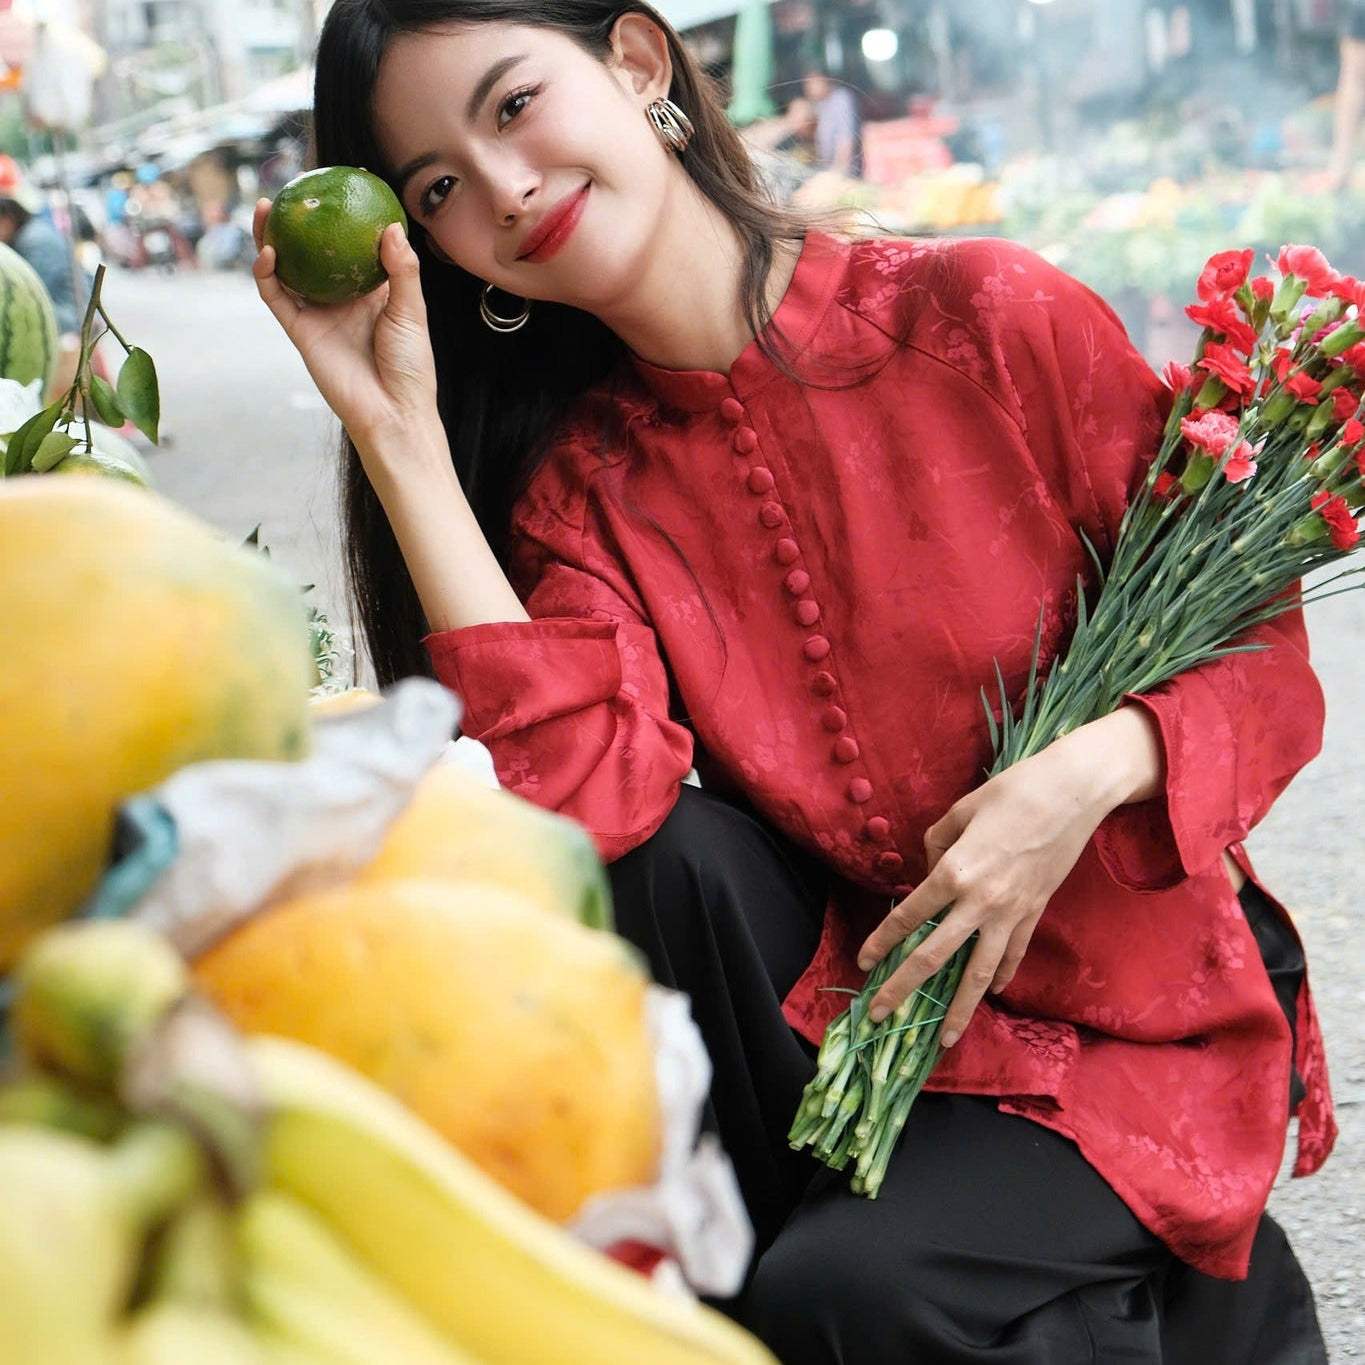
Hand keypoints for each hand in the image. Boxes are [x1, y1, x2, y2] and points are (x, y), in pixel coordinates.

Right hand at [252, 199, 438, 462]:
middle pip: (311, 252)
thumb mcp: (412, 312)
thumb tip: (391, 228)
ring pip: (286, 269)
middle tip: (289, 189)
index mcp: (370, 291)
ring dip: (270, 239)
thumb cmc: (411, 366)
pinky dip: (267, 274)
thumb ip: (402, 271)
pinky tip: (268, 252)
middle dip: (296, 222)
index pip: (350, 247)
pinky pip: (277, 297)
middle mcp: (339, 298)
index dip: (340, 220)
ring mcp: (317, 313)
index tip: (335, 186)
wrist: (393, 412)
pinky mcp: (300, 331)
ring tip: (264, 209)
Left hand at [856, 708, 1163, 1045]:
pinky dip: (1002, 977)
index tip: (863, 961)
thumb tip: (931, 869)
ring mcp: (1011, 913)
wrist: (1075, 792)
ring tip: (943, 1040)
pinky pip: (1014, 955)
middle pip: (934, 956)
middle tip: (879, 1014)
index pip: (908, 916)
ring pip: (980, 973)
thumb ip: (937, 843)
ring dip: (958, 1009)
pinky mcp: (1035, 914)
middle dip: (903, 988)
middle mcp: (980, 901)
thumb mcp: (961, 810)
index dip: (882, 941)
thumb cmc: (1014, 792)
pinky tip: (992, 994)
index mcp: (954, 872)